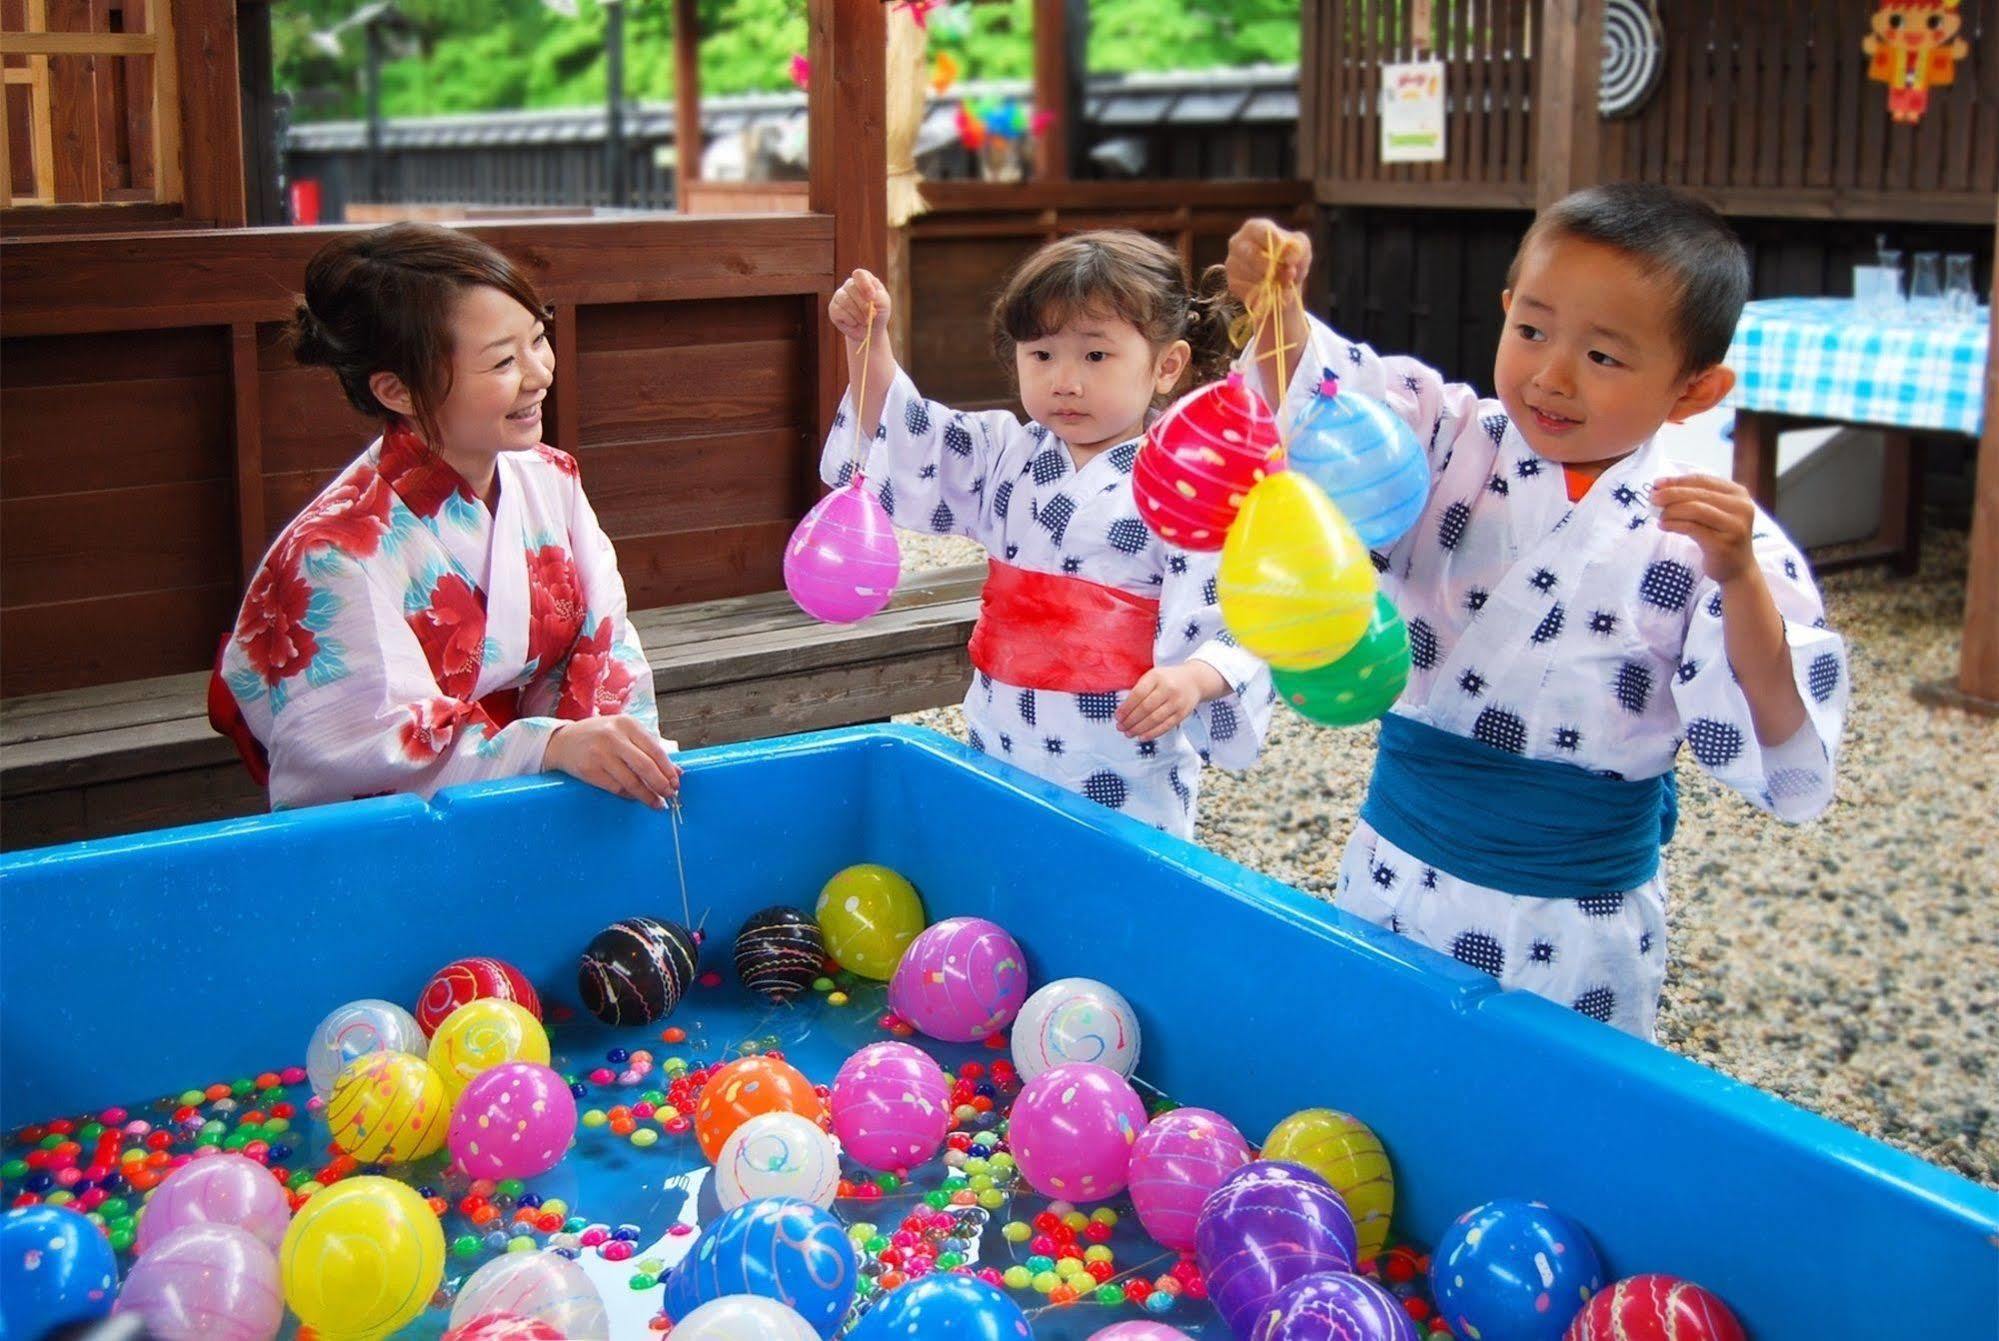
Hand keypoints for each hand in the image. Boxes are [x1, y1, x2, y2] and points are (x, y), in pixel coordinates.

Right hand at [544, 715, 681, 808]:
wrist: (562, 741)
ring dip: (648, 795)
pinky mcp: (589, 771)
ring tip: (657, 803)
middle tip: (670, 795)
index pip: (655, 750)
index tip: (677, 782)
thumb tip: (677, 771)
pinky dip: (630, 795)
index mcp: (627, 724)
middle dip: (661, 784)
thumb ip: (649, 748)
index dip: (668, 769)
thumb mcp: (624, 733)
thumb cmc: (599, 736)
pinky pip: (616, 788)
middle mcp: (614, 737)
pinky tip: (636, 797)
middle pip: (646, 766)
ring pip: (632, 781)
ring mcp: (600, 754)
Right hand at [829, 269, 892, 355]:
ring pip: (845, 301)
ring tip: (865, 321)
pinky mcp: (833, 308)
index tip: (872, 297)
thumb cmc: (879, 313)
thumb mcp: (885, 305)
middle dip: (863, 305)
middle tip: (872, 315)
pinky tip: (855, 322)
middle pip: (852, 288)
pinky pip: (839, 312)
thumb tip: (871, 298)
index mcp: (864, 279)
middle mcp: (849, 285)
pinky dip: (850, 320)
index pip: (859, 274)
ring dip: (858, 315)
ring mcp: (839, 296)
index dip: (864, 285)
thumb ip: (880, 298)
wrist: (870, 330)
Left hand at [1115, 665, 1206, 741]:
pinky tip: (1142, 736)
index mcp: (1156, 677)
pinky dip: (1152, 733)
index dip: (1126, 708)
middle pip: (1145, 708)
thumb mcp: (1153, 676)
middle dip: (1130, 720)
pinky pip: (1165, 726)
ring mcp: (1176, 702)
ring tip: (1128, 733)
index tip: (1117, 716)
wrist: (1194, 681)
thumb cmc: (1168, 680)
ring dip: (1139, 729)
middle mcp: (1168, 688)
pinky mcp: (1182, 713)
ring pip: (1154, 719)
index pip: (1137, 694)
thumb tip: (1123, 711)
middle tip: (1120, 727)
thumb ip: (1140, 689)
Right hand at [1225, 218, 1311, 304]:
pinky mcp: (1232, 283)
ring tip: (1282, 284)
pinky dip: (1265, 294)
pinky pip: (1249, 290)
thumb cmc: (1290, 258)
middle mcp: (1237, 243)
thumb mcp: (1301, 248)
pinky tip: (1272, 291)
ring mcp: (1232, 263)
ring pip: (1252, 275)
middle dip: (1273, 268)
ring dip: (1271, 283)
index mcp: (1254, 227)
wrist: (1281, 282)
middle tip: (1288, 276)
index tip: (1289, 260)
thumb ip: (1299, 249)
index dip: (1278, 246)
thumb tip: (1289, 261)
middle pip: (1253, 255)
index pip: (1263, 233)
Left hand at [1652, 473, 1758, 583]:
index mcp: (1738, 494)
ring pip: (1696, 509)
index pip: (1703, 480)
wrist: (1737, 568)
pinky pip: (1692, 528)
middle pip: (1698, 494)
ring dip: (1672, 510)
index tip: (1657, 483)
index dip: (1678, 480)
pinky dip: (1674, 524)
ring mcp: (1734, 526)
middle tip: (1652, 498)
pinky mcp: (1723, 543)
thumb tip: (1660, 487)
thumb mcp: (1713, 512)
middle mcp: (1741, 507)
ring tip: (1658, 515)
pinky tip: (1662, 525)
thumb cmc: (1719, 536)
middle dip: (1671, 494)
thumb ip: (1694, 498)